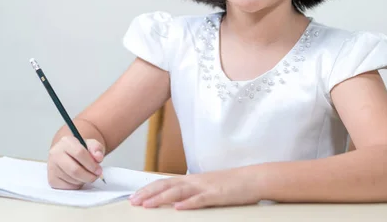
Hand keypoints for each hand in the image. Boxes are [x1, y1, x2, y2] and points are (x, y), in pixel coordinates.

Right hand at [47, 136, 104, 188]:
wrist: (69, 155)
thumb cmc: (81, 150)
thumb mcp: (92, 145)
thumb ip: (97, 149)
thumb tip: (98, 157)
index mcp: (66, 142)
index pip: (79, 153)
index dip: (91, 164)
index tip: (99, 170)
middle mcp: (55, 153)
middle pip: (74, 170)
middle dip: (89, 176)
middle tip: (96, 176)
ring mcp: (52, 167)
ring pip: (72, 179)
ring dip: (84, 180)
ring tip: (87, 175)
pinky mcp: (51, 179)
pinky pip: (68, 187)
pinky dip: (77, 185)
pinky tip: (78, 179)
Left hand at [130, 168, 261, 209]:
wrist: (253, 179)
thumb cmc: (232, 185)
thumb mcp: (208, 187)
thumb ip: (192, 191)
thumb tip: (177, 200)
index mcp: (192, 179)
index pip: (165, 182)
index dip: (149, 189)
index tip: (134, 196)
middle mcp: (195, 181)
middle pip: (167, 185)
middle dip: (148, 193)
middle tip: (133, 202)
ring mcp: (205, 187)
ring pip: (179, 191)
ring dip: (161, 198)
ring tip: (147, 205)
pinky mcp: (217, 194)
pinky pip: (200, 199)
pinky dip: (188, 204)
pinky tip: (177, 208)